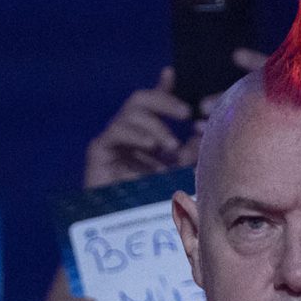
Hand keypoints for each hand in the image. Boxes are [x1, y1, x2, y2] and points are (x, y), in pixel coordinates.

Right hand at [81, 53, 264, 188]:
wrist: (128, 227)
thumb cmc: (155, 202)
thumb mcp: (179, 171)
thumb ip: (188, 149)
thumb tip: (203, 127)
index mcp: (145, 136)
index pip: (152, 104)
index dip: (162, 88)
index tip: (171, 73)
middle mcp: (126, 134)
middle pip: (141, 99)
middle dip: (165, 102)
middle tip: (186, 113)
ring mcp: (111, 141)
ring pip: (131, 112)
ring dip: (155, 125)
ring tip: (170, 146)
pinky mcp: (98, 150)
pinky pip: (116, 130)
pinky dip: (137, 135)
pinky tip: (151, 146)